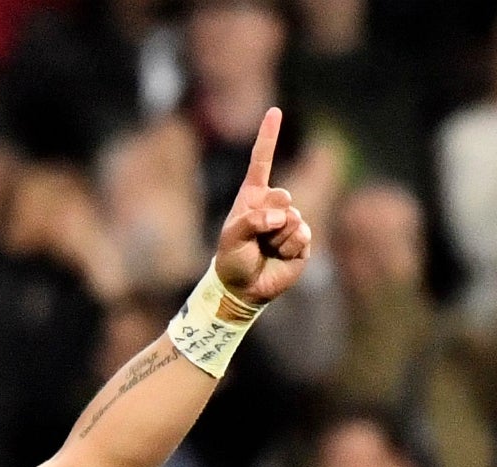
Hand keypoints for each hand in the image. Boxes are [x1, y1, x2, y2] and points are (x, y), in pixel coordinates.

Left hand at [212, 108, 311, 307]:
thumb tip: (281, 215)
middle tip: (257, 238)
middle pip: (282, 196)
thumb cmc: (232, 260)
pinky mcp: (303, 240)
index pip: (263, 160)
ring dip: (277, 238)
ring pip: (293, 220)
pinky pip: (302, 236)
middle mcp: (274, 205)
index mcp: (253, 197)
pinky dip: (288, 247)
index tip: (274, 110)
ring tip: (265, 249)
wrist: (243, 288)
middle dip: (268, 219)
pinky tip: (279, 256)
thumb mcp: (231, 237)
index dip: (269, 136)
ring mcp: (291, 221)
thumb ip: (251, 220)